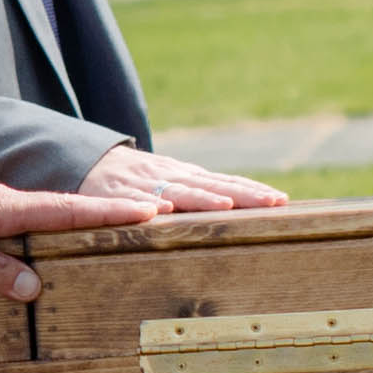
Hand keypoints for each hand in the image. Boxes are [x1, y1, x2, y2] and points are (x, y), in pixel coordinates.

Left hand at [0, 166, 146, 303]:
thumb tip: (35, 289)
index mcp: (9, 207)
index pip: (70, 210)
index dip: (111, 212)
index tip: (152, 210)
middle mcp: (14, 204)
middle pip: (77, 209)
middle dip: (121, 210)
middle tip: (167, 212)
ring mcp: (6, 210)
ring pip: (62, 215)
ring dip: (99, 217)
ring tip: (141, 223)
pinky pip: (42, 223)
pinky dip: (71, 225)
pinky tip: (81, 237)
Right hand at [75, 144, 291, 216]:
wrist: (91, 161)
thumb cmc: (138, 179)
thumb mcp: (172, 180)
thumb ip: (200, 193)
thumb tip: (239, 207)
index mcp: (187, 176)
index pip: (226, 182)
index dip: (252, 191)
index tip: (281, 200)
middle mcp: (172, 177)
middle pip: (212, 186)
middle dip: (242, 194)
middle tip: (271, 203)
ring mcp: (146, 185)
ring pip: (178, 192)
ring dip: (202, 199)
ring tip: (226, 205)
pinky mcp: (118, 194)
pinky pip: (134, 201)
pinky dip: (149, 205)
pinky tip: (162, 211)